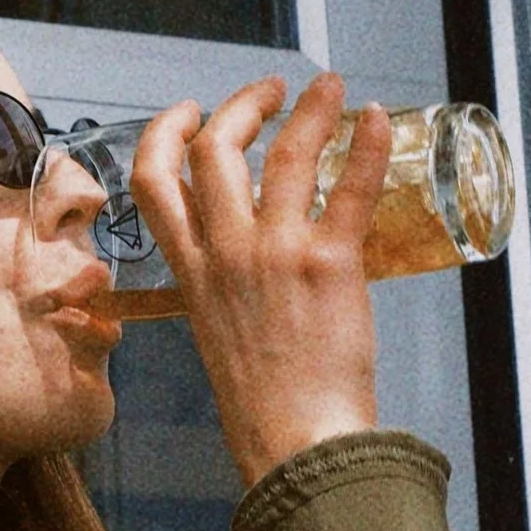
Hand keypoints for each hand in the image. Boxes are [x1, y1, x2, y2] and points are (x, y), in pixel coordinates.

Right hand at [131, 74, 387, 489]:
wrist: (294, 442)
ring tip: (327, 88)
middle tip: (271, 93)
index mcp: (191, 271)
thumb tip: (251, 270)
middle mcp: (224, 252)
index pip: (153, 183)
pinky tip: (377, 120)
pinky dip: (367, 145)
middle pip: (213, 150)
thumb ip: (224, 289)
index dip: (164, 134)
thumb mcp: (216, 334)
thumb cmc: (262, 404)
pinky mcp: (328, 263)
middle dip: (240, 106)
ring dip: (307, 110)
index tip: (188, 113)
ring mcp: (274, 253)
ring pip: (281, 154)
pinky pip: (349, 187)